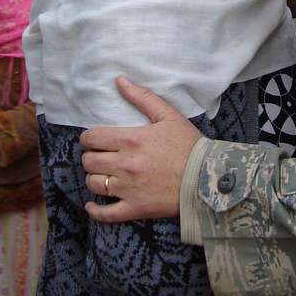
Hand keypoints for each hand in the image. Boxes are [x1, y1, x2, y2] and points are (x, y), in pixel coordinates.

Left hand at [79, 77, 200, 222]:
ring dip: (94, 179)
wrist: (207, 177)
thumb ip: (142, 97)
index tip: (94, 140)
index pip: (92, 138)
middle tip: (100, 156)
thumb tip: (120, 81)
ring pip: (93, 184)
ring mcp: (128, 188)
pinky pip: (106, 214)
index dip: (88, 138)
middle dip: (91, 157)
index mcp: (131, 140)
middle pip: (89, 161)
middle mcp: (125, 164)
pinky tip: (92, 205)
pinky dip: (95, 211)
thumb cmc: (189, 145)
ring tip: (102, 175)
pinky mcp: (134, 208)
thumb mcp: (168, 115)